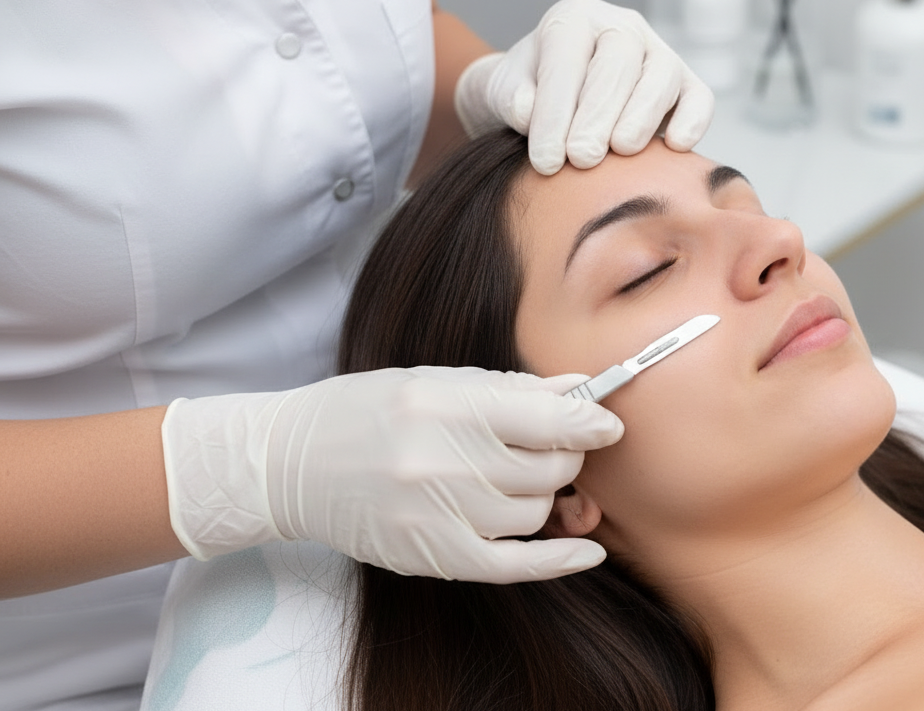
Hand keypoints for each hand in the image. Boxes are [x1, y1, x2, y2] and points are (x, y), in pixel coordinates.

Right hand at [161, 367, 622, 582]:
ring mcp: (438, 512)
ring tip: (516, 480)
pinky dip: (558, 560)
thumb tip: (583, 389)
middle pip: (549, 467)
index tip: (607, 425)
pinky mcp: (432, 555)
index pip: (548, 418)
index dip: (589, 423)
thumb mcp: (435, 383)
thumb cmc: (367, 412)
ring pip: (535, 512)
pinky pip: (515, 565)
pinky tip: (589, 551)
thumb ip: (513, 389)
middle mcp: (444, 460)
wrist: (290, 464)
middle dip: (562, 458)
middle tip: (548, 450)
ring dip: (541, 496)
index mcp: (447, 405)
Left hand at [454, 0, 714, 174]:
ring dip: (641, 116)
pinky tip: (673, 146)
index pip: (567, 57)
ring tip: (620, 151)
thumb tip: (529, 113)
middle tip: (582, 158)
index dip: (556, 109)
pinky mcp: (684, 86)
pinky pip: (698, 98)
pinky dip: (692, 121)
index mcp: (574, 18)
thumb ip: (512, 99)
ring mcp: (657, 54)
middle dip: (599, 114)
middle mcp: (620, 27)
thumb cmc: (528, 97)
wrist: (551, 108)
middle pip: (619, 61)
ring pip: (662, 75)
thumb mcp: (504, 94)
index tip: (546, 160)